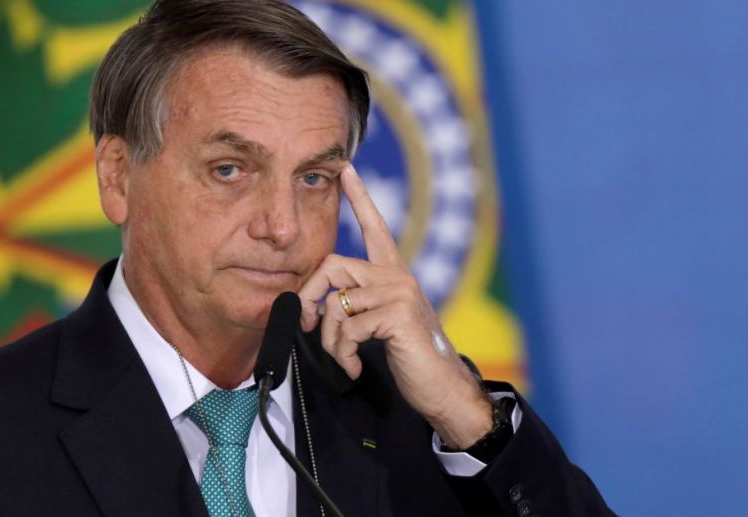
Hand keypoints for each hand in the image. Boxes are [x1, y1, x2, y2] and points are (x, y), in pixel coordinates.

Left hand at [298, 164, 491, 448]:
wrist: (440, 386)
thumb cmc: (408, 356)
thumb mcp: (377, 324)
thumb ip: (355, 306)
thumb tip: (314, 309)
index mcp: (394, 274)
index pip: (376, 227)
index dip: (360, 197)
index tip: (346, 171)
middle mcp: (397, 275)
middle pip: (332, 265)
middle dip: (308, 297)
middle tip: (306, 326)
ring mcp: (400, 292)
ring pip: (335, 303)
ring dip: (330, 340)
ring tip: (345, 359)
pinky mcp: (398, 313)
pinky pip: (347, 327)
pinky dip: (343, 353)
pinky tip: (356, 366)